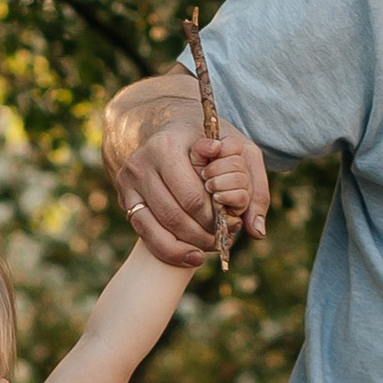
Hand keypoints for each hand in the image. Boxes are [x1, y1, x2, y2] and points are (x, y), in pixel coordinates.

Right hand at [112, 92, 268, 265]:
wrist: (171, 126)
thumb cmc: (212, 141)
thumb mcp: (241, 151)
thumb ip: (254, 187)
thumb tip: (256, 230)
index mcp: (167, 145)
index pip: (193, 196)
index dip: (214, 217)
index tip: (234, 221)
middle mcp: (141, 162)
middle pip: (175, 215)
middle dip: (203, 233)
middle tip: (225, 238)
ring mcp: (128, 181)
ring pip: (157, 228)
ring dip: (188, 244)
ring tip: (211, 246)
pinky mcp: (125, 197)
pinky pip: (144, 233)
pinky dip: (169, 251)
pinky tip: (193, 256)